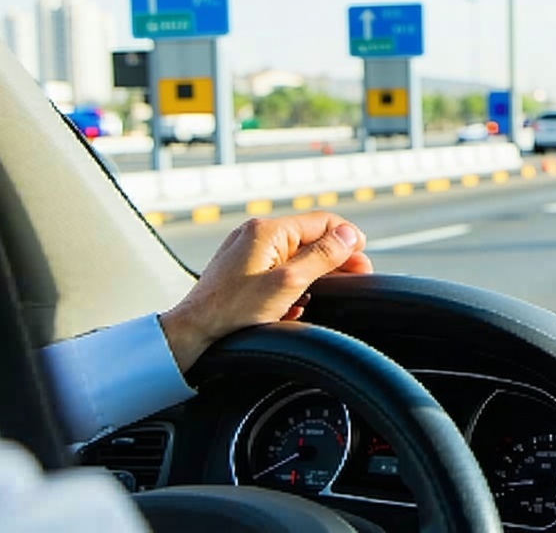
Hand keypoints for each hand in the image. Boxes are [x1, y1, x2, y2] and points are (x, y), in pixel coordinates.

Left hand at [160, 213, 371, 371]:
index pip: (323, 221)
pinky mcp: (241, 269)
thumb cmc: (232, 312)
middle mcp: (256, 234)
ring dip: (314, 274)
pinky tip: (295, 305)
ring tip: (324, 296)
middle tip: (355, 277)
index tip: (363, 260)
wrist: (192, 334)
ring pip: (296, 254)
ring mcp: (247, 251)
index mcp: (267, 230)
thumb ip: (322, 257)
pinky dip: (293, 283)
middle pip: (310, 237)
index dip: (348, 238)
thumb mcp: (288, 284)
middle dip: (334, 258)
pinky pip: (278, 268)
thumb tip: (349, 236)